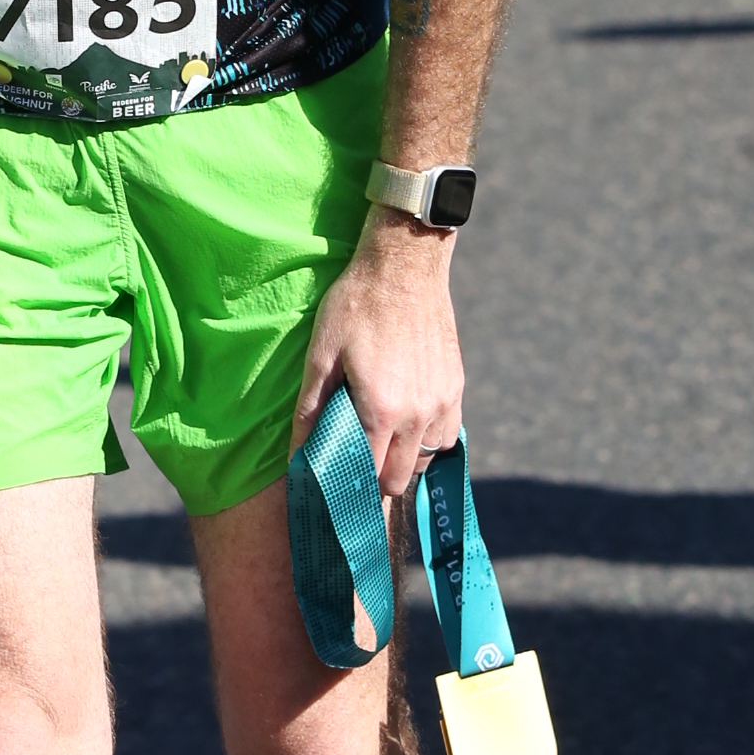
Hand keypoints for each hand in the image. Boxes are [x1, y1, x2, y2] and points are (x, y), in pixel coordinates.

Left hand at [291, 218, 463, 498]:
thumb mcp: (321, 354)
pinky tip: (407, 425)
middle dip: (374, 481)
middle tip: (354, 466)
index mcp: (380, 410)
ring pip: (427, 461)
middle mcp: (417, 414)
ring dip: (403, 461)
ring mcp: (442, 402)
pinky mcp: (456, 388)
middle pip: (398, 478)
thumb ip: (310, 410)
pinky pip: (447, 436)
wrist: (405, 264)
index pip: (368, 475)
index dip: (349, 488)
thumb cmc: (356, 304)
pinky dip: (428, 442)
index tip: (335, 490)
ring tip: (380, 444)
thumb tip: (297, 456)